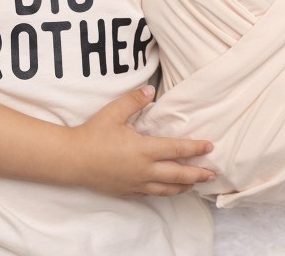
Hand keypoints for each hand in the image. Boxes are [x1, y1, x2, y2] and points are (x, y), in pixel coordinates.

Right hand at [70, 86, 215, 196]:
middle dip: (197, 174)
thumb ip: (134, 101)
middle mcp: (144, 170)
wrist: (72, 160)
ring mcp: (136, 184)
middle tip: (212, 174)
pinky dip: (164, 193)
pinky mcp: (127, 192)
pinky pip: (151, 195)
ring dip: (183, 186)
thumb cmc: (93, 134)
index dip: (195, 148)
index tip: (209, 146)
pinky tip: (167, 190)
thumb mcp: (113, 112)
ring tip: (195, 185)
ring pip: (167, 189)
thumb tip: (151, 90)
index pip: (177, 149)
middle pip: (178, 174)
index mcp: (144, 149)